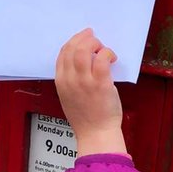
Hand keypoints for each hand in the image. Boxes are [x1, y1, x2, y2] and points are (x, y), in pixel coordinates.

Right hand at [55, 28, 127, 157]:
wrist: (96, 133)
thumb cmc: (86, 118)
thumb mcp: (69, 97)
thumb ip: (71, 79)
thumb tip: (82, 61)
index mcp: (60, 82)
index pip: (62, 54)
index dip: (73, 42)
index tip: (82, 39)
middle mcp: (70, 80)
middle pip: (72, 48)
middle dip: (84, 38)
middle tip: (94, 38)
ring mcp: (85, 81)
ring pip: (85, 50)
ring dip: (94, 43)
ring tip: (102, 48)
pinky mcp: (100, 84)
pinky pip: (102, 59)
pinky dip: (107, 53)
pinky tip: (112, 58)